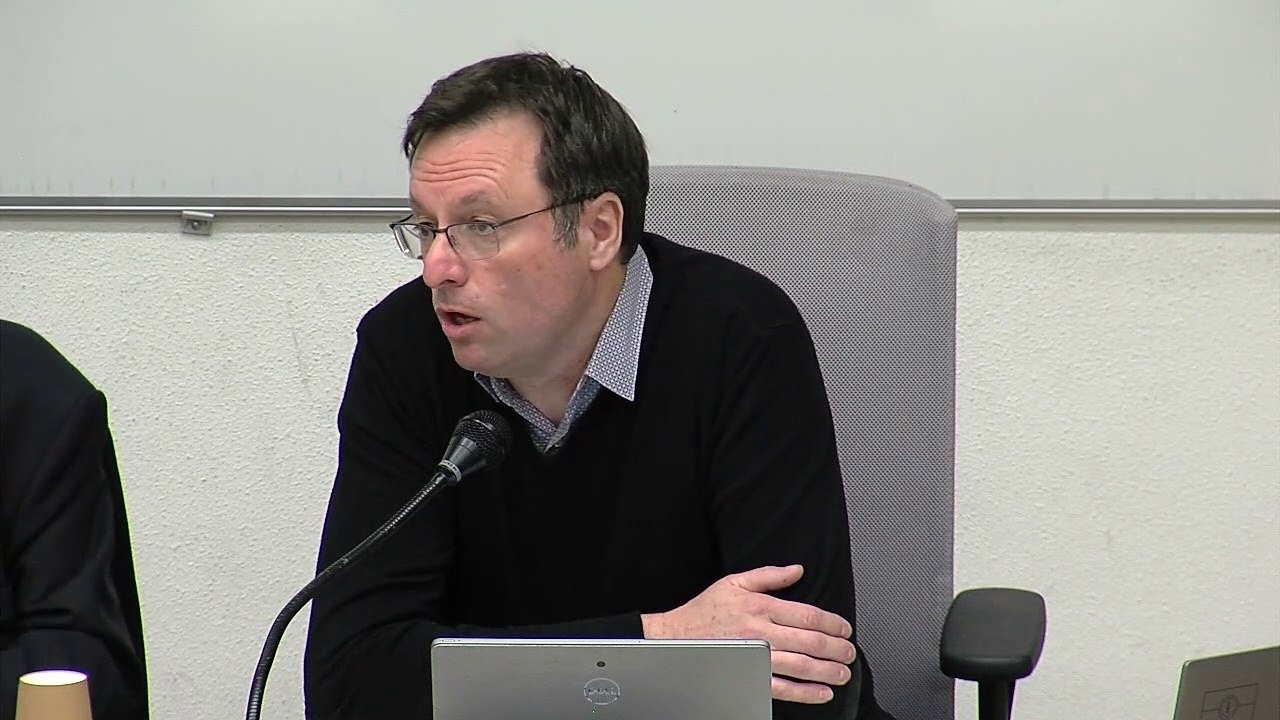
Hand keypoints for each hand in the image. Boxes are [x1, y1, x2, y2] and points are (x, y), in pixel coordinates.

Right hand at [641, 564, 855, 703]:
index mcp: (760, 606)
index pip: (806, 615)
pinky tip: (821, 692)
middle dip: (836, 647)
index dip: (831, 622)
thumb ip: (769, 576)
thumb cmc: (703, 611)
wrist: (674, 638)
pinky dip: (805, 692)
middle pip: (809, 641)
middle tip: (849, 652)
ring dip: (827, 670)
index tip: (844, 628)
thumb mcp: (734, 582)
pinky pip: (782, 687)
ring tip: (843, 672)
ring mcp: (755, 656)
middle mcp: (760, 631)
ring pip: (800, 665)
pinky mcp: (749, 676)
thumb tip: (797, 570)